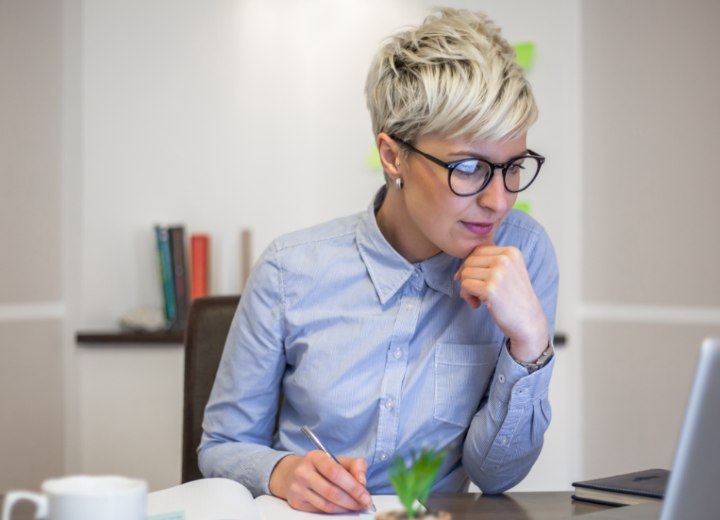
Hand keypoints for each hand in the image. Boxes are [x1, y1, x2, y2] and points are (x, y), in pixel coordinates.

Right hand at [268, 452, 371, 512]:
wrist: (290, 473)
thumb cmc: (319, 467)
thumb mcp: (336, 459)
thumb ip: (354, 465)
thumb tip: (362, 482)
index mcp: (315, 457)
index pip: (335, 473)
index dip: (353, 486)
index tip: (365, 495)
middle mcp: (303, 472)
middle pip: (331, 491)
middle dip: (352, 500)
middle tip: (364, 504)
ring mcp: (298, 488)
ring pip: (326, 505)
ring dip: (345, 508)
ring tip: (356, 506)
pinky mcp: (296, 502)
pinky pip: (320, 510)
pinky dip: (336, 511)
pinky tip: (343, 508)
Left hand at [454, 244, 547, 360]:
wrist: (528, 321)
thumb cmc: (515, 298)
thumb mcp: (510, 271)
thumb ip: (491, 262)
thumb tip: (462, 265)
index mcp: (511, 252)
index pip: (478, 250)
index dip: (472, 266)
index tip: (476, 280)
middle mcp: (505, 259)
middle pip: (469, 261)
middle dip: (468, 277)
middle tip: (477, 292)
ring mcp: (498, 273)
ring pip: (465, 273)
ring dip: (467, 288)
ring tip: (479, 299)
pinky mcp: (490, 289)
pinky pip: (465, 285)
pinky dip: (467, 296)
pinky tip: (477, 304)